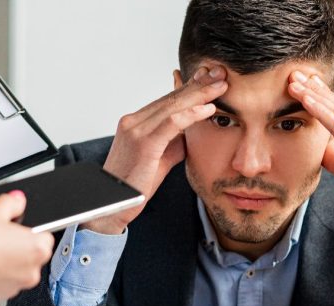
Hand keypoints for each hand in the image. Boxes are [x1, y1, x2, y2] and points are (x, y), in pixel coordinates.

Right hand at [0, 191, 54, 301]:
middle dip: (15, 248)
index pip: (44, 237)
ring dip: (3, 263)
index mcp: (38, 249)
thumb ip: (11, 203)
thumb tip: (17, 201)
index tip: (14, 229)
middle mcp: (31, 272)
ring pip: (14, 271)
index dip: (27, 231)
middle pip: (29, 256)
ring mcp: (14, 287)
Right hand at [81, 66, 227, 233]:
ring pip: (173, 105)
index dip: (191, 87)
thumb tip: (191, 130)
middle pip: (172, 97)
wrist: (112, 204)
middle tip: (221, 73)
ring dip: (200, 94)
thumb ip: (174, 140)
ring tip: (221, 86)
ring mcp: (136, 130)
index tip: (211, 78)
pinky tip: (208, 109)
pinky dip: (192, 114)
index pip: (168, 99)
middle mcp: (134, 121)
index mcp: (136, 122)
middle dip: (199, 84)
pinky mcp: (143, 143)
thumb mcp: (160, 157)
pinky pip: (171, 123)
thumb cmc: (136, 184)